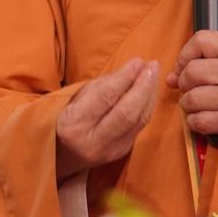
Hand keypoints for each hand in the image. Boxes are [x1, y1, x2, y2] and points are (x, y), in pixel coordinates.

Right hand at [55, 58, 159, 181]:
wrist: (64, 155)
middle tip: (152, 66)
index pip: (105, 97)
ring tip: (154, 73)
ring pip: (138, 120)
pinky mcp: (122, 152)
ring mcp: (110, 150)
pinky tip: (150, 91)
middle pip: (126, 112)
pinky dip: (147, 105)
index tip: (138, 61)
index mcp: (74, 124)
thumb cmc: (69, 119)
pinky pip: (140, 126)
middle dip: (143, 86)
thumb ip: (102, 86)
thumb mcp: (76, 99)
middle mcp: (93, 141)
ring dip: (149, 94)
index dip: (124, 78)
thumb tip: (132, 69)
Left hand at [166, 31, 217, 135]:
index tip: (186, 66)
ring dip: (189, 104)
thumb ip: (202, 61)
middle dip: (186, 83)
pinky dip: (196, 121)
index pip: (200, 41)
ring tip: (200, 104)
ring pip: (192, 98)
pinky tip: (204, 117)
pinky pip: (200, 120)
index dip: (185, 56)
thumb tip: (171, 79)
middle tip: (194, 88)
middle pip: (191, 72)